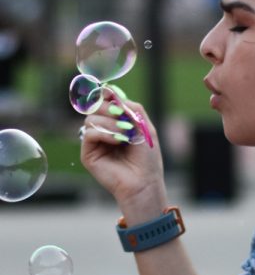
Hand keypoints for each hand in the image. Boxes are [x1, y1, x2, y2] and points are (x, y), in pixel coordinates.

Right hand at [80, 91, 166, 211]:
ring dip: (110, 123)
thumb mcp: (145, 127)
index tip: (113, 95)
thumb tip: (111, 92)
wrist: (144, 182)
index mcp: (116, 123)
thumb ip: (131, 107)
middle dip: (110, 109)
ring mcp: (94, 142)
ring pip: (90, 118)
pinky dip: (104, 133)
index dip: (106, 95)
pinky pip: (89, 133)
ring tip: (126, 135)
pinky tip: (117, 141)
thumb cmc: (147, 158)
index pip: (104, 101)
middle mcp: (103, 131)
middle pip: (95, 106)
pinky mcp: (88, 154)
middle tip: (126, 120)